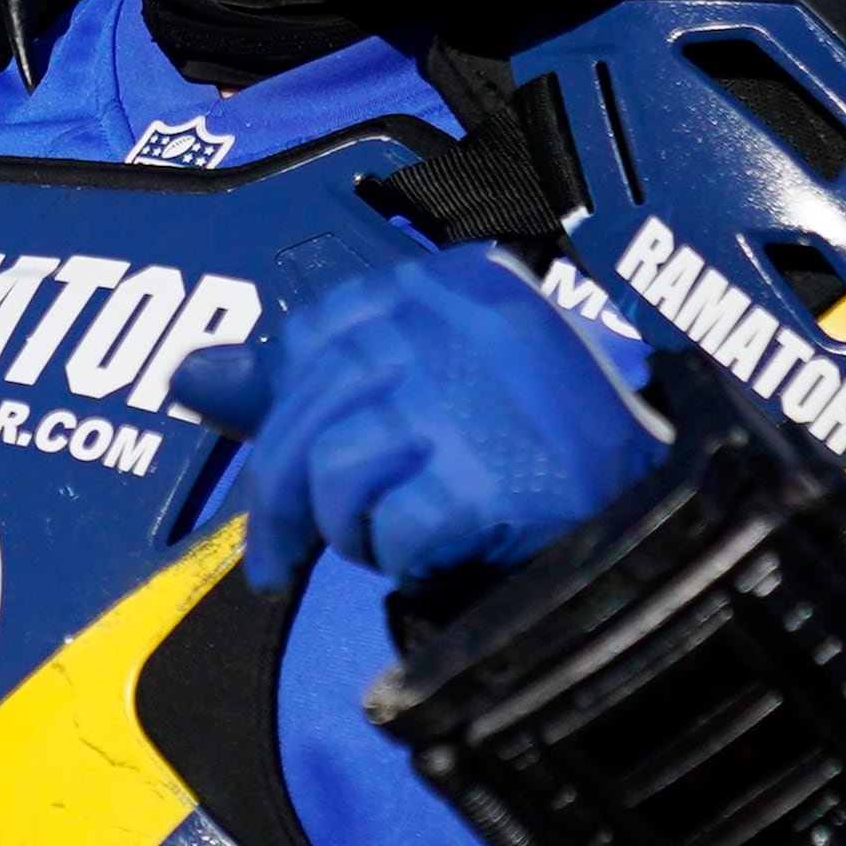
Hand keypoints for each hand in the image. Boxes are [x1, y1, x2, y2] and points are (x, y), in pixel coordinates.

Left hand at [176, 247, 657, 594]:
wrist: (656, 531)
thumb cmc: (535, 461)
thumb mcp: (426, 394)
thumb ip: (305, 382)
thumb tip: (189, 374)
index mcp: (454, 283)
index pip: (314, 333)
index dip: (290, 410)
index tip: (296, 465)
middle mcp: (464, 322)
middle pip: (309, 406)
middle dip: (279, 499)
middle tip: (281, 563)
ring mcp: (479, 398)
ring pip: (331, 468)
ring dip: (345, 531)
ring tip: (392, 543)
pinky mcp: (495, 478)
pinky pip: (391, 530)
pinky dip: (403, 561)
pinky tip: (442, 557)